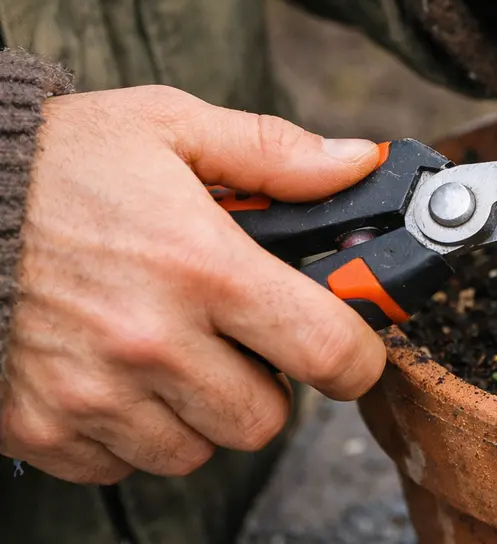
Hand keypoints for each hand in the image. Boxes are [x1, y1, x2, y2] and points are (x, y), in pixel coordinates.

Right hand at [0, 87, 386, 483]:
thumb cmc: (56, 161)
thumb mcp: (173, 128)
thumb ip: (275, 152)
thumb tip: (357, 165)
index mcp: (204, 266)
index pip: (328, 351)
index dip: (356, 357)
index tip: (350, 346)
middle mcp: (153, 341)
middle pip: (265, 420)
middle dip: (269, 384)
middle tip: (240, 338)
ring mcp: (94, 394)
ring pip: (197, 450)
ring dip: (200, 410)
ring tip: (171, 349)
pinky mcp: (42, 427)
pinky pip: (123, 465)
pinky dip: (133, 432)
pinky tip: (117, 373)